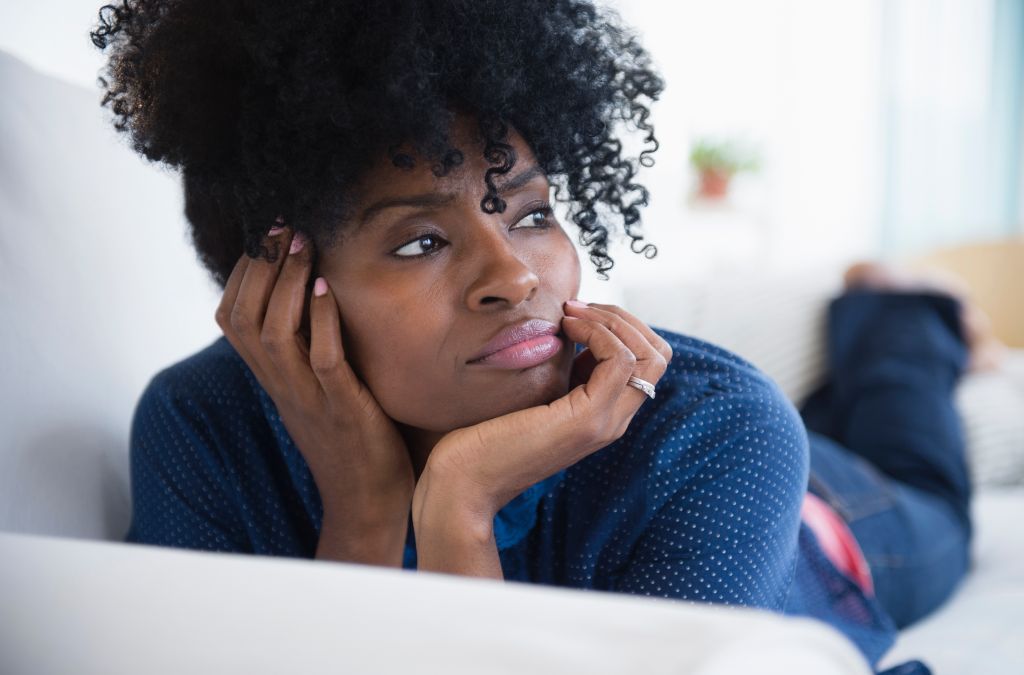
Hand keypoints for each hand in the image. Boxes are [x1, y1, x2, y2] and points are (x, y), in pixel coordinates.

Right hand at [215, 225, 414, 554]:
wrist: (367, 502)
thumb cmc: (350, 439)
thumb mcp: (316, 391)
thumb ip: (306, 352)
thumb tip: (311, 301)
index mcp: (273, 379)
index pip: (232, 320)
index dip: (240, 275)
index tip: (261, 236)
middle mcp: (282, 386)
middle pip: (245, 318)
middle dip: (260, 267)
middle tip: (280, 226)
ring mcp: (310, 398)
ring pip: (274, 334)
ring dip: (285, 284)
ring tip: (302, 245)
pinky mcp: (344, 410)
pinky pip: (322, 361)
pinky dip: (320, 323)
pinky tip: (326, 289)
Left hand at [415, 301, 672, 519]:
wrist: (463, 482)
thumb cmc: (484, 435)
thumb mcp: (534, 392)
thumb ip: (559, 368)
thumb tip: (569, 323)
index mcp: (603, 413)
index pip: (648, 360)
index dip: (621, 326)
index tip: (577, 313)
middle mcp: (613, 421)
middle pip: (658, 355)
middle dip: (623, 318)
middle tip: (578, 308)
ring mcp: (604, 422)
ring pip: (648, 355)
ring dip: (611, 320)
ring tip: (570, 314)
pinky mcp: (585, 420)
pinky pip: (619, 360)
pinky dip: (598, 332)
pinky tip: (565, 327)